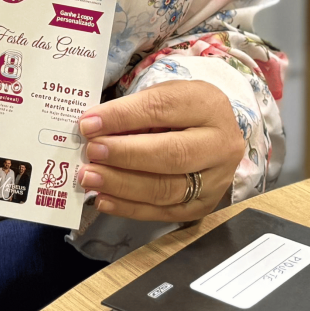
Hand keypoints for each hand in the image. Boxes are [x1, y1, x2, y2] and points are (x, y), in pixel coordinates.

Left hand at [77, 80, 242, 221]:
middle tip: (91, 152)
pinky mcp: (203, 207)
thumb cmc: (181, 112)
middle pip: (172, 154)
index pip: (163, 109)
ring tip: (90, 177)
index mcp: (209, 105)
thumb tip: (93, 130)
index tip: (88, 124)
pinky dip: (129, 208)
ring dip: (122, 185)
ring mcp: (215, 180)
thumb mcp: (163, 97)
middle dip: (125, 155)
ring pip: (167, 189)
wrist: (214, 138)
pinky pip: (163, 212)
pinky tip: (103, 200)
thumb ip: (133, 112)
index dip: (123, 117)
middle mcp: (220, 145)